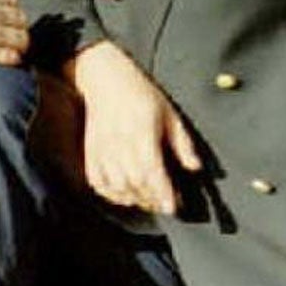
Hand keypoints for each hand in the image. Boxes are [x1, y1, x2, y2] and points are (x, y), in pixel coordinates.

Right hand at [0, 0, 28, 76]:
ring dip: (19, 46)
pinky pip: (12, 56)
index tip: (6, 20)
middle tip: (11, 37)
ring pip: (22, 39)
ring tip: (12, 50)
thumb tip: (4, 3)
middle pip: (21, 19)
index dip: (11, 11)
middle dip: (17, 28)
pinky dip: (13, 59)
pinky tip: (6, 60)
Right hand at [66, 40, 201, 214]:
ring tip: (148, 199)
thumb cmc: (140, 93)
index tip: (173, 206)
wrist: (105, 79)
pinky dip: (113, 195)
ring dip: (135, 199)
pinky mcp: (91, 154)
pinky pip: (99, 184)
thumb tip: (195, 167)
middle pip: (136, 183)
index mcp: (142, 132)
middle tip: (165, 203)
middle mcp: (120, 144)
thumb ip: (182, 143)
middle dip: (152, 199)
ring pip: (118, 187)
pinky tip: (126, 194)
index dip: (162, 192)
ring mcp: (102, 150)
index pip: (152, 170)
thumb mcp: (169, 112)